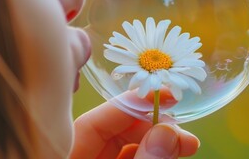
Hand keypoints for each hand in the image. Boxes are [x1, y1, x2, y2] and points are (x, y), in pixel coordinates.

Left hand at [70, 101, 199, 158]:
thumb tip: (167, 133)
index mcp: (62, 157)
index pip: (92, 124)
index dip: (129, 106)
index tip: (164, 96)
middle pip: (113, 134)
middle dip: (151, 128)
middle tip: (183, 134)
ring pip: (126, 148)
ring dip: (158, 142)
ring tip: (186, 144)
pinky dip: (152, 155)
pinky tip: (171, 153)